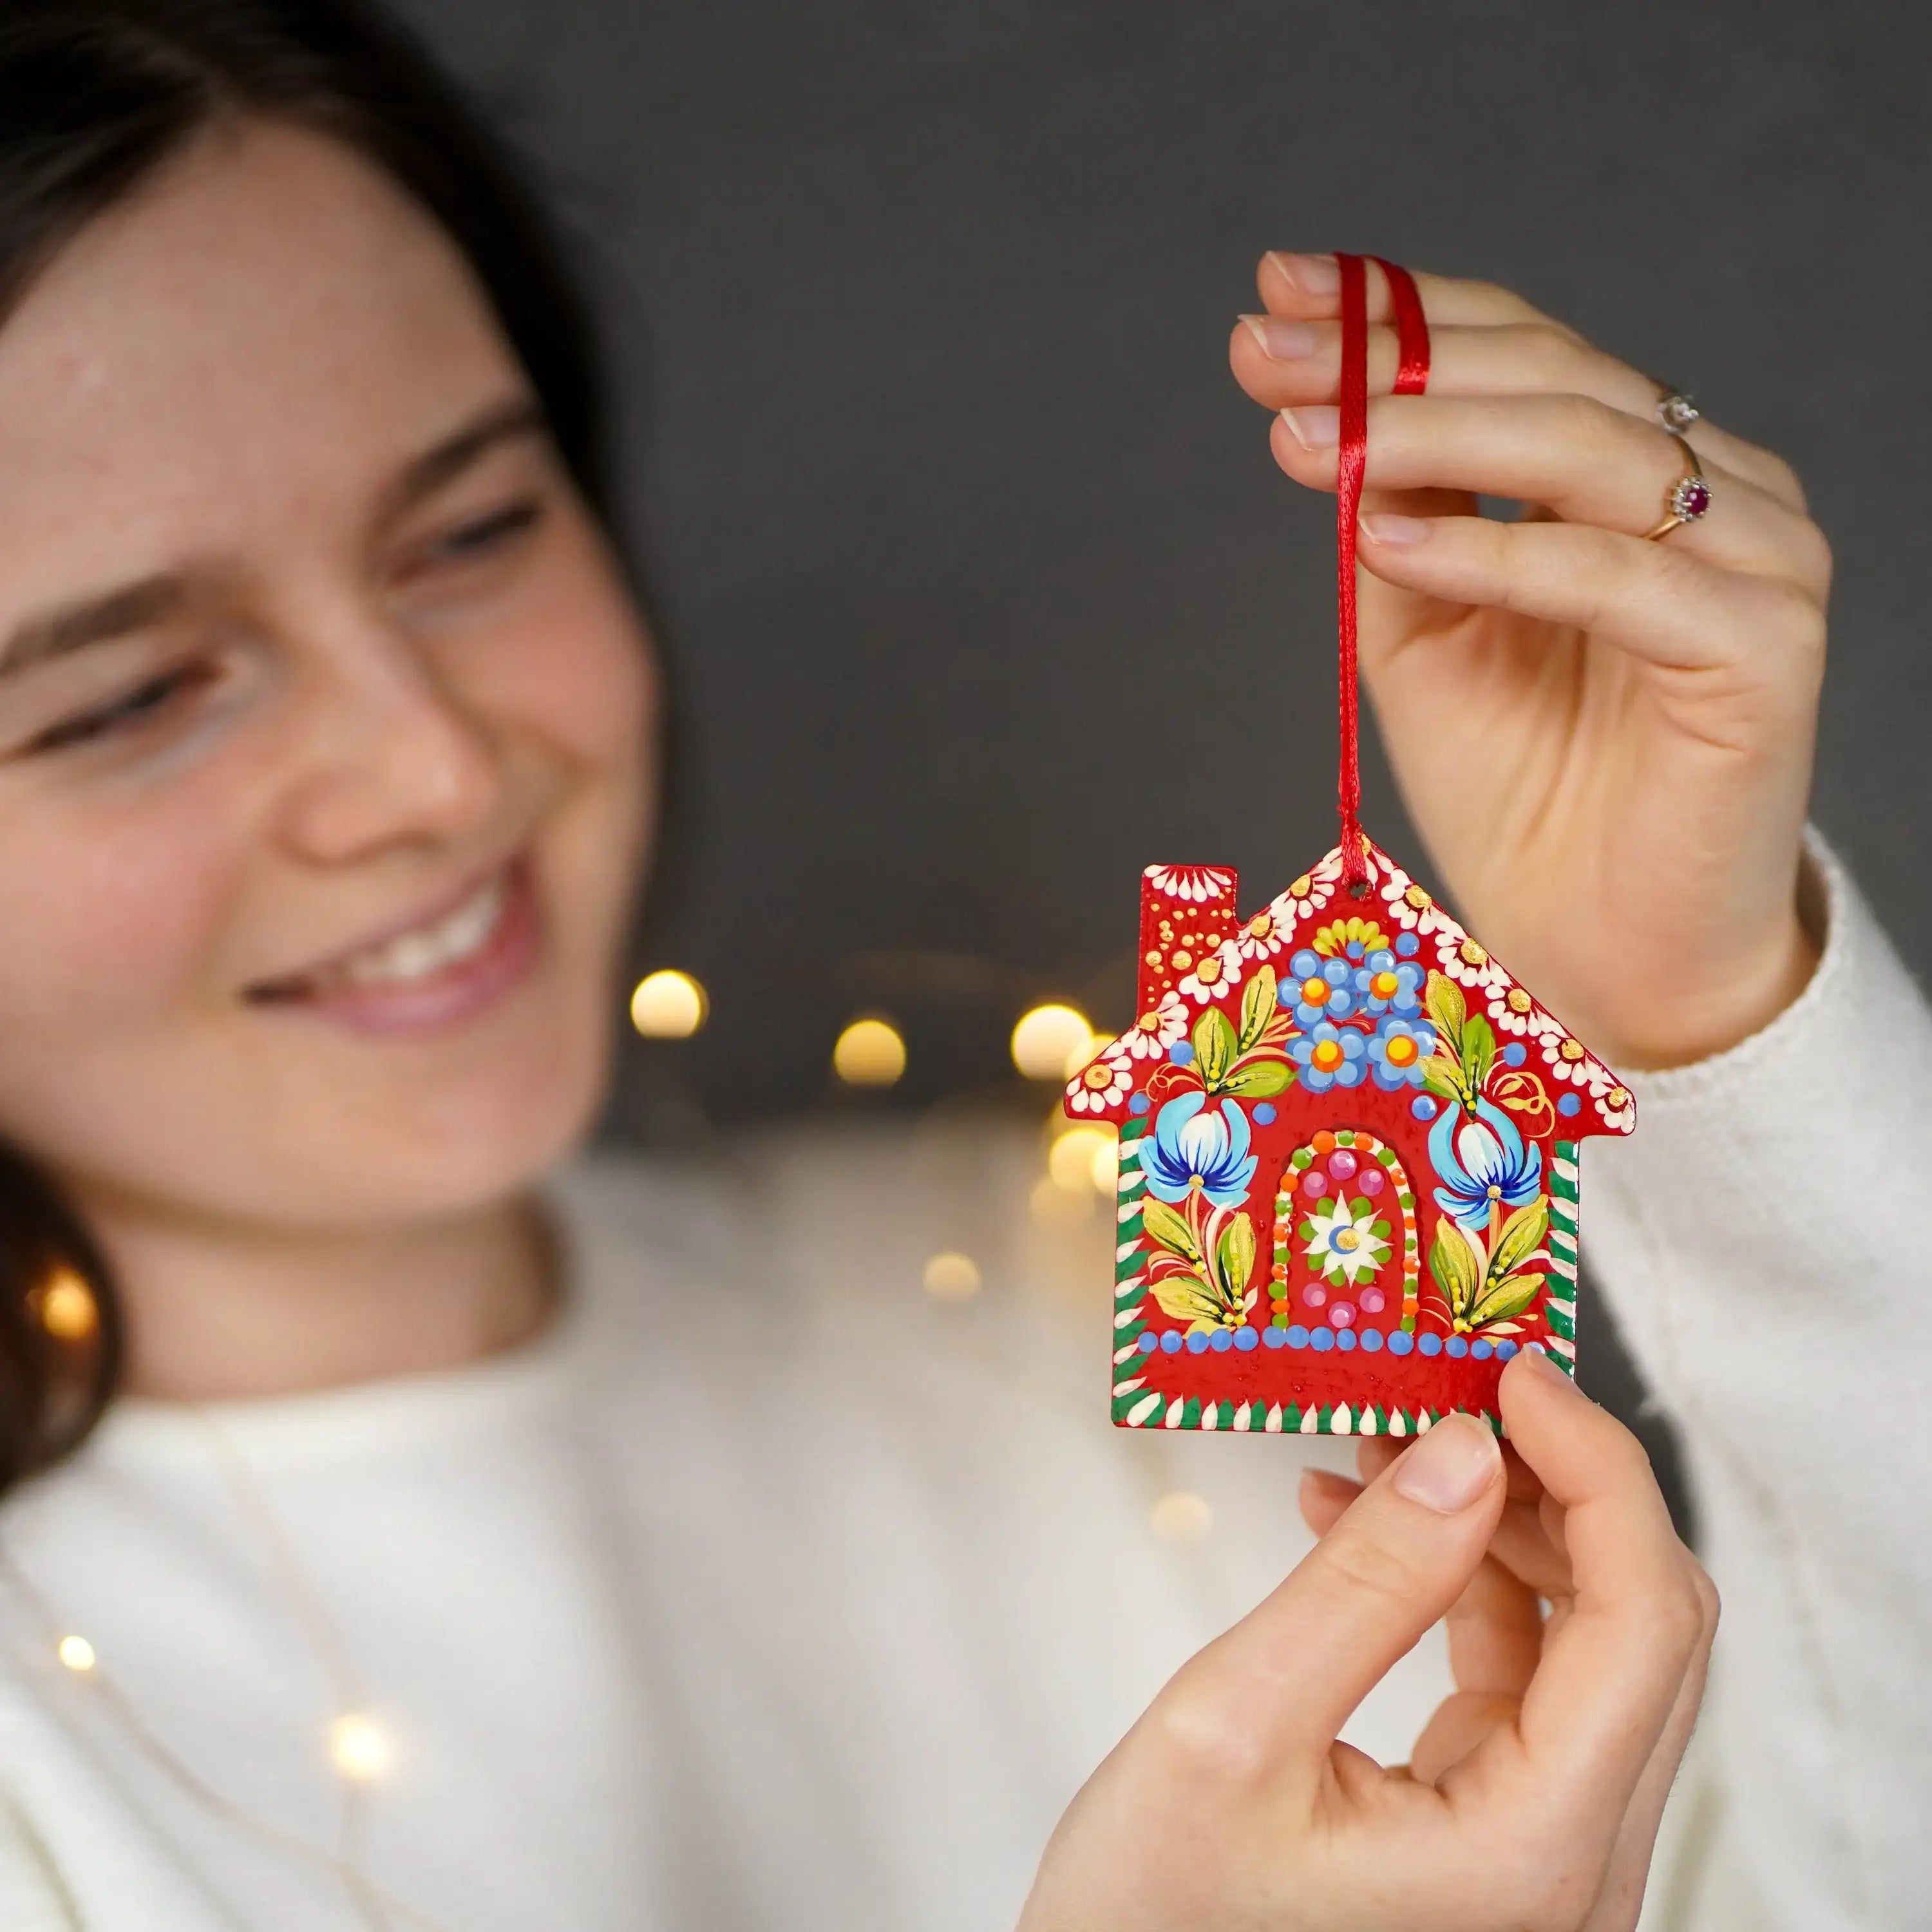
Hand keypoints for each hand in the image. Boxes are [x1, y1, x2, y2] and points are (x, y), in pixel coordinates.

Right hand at [1018, 1350, 1715, 1931]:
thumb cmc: (1152, 1916)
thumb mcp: (1233, 1727)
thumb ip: (1364, 1584)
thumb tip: (1467, 1447)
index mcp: (1534, 1852)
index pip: (1645, 1616)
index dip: (1596, 1466)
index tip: (1511, 1368)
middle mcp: (1576, 1865)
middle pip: (1641, 1625)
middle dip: (1552, 1481)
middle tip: (1448, 1387)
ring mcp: (1545, 1855)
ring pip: (1587, 1643)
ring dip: (1499, 1523)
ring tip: (1381, 1448)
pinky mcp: (1500, 1834)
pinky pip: (1523, 1678)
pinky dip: (1459, 1583)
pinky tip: (1359, 1522)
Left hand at [1229, 252, 1826, 1068]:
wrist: (1605, 956)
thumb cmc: (1526, 798)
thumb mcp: (1426, 644)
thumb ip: (1395, 534)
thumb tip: (1323, 425)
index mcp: (1639, 477)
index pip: (1522, 355)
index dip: (1400, 314)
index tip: (1277, 291)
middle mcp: (1715, 494)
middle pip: (1553, 379)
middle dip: (1393, 360)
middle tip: (1263, 350)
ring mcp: (1754, 562)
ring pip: (1590, 452)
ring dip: (1432, 437)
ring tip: (1308, 438)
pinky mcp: (1764, 649)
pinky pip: (1616, 575)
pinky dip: (1497, 550)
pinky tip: (1386, 537)